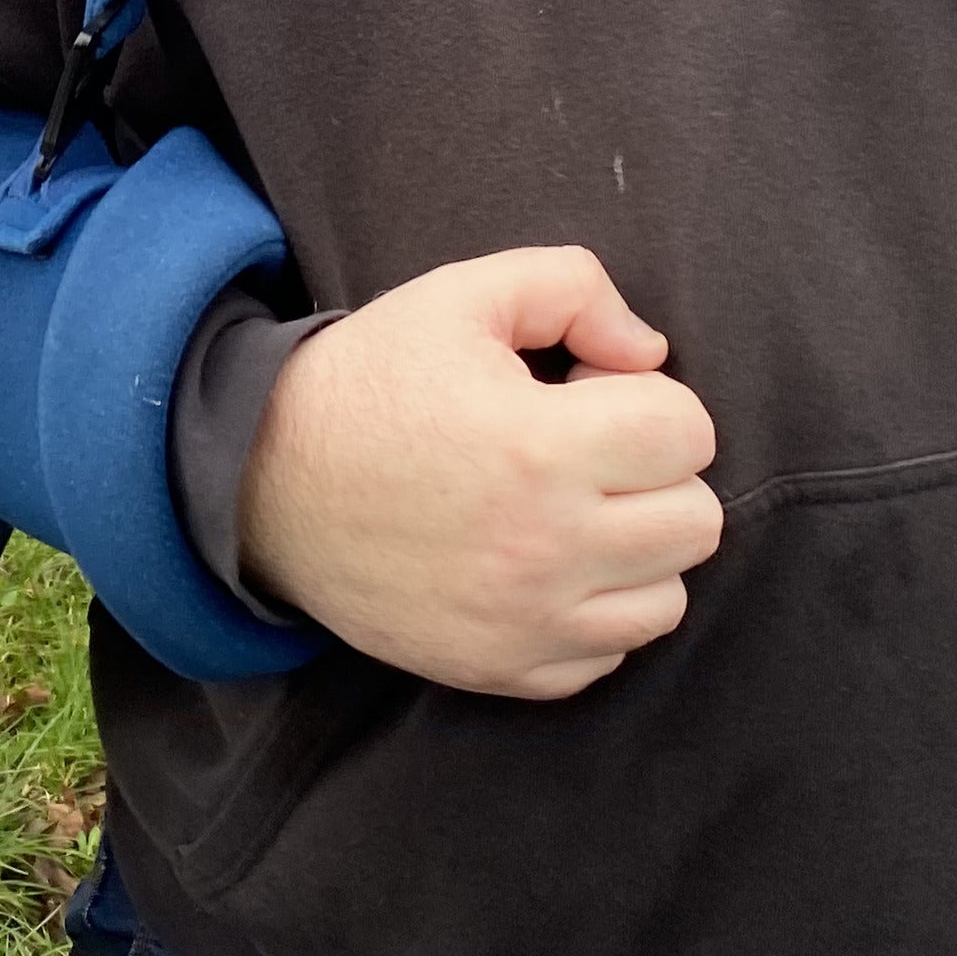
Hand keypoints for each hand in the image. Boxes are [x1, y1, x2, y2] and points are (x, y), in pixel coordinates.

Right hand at [234, 245, 721, 697]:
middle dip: (655, 471)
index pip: (687, 430)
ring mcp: (525, 621)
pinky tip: (545, 562)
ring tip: (573, 508)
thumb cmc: (369, 382)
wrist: (261, 481)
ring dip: (638, 548)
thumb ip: (573, 286)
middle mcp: (544, 548)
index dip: (648, 394)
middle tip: (587, 448)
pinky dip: (595, 611)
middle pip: (695, 520)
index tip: (587, 388)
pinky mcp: (502, 669)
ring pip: (667, 598)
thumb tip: (647, 349)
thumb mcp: (459, 295)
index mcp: (540, 447)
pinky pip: (609, 655)